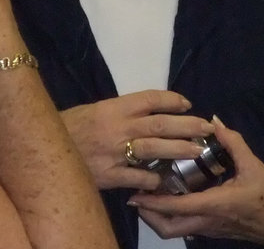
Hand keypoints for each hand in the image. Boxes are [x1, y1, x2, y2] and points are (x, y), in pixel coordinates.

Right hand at [61, 90, 213, 189]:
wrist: (41, 150)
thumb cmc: (73, 126)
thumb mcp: (99, 109)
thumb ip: (126, 111)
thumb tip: (155, 111)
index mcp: (117, 107)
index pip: (152, 99)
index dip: (173, 100)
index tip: (188, 104)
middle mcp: (119, 127)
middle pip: (160, 124)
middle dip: (187, 125)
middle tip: (207, 128)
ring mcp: (114, 152)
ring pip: (154, 149)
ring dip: (178, 149)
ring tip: (198, 150)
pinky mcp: (108, 175)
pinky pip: (136, 177)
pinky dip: (152, 178)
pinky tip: (166, 179)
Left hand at [129, 117, 263, 245]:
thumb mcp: (252, 164)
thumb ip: (232, 142)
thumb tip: (214, 121)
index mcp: (214, 204)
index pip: (177, 206)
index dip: (154, 201)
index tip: (136, 193)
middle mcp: (206, 221)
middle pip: (168, 228)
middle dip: (149, 215)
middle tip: (137, 197)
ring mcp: (209, 230)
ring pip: (175, 231)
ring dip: (158, 218)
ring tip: (150, 198)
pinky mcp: (214, 231)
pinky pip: (186, 228)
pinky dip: (173, 218)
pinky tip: (174, 199)